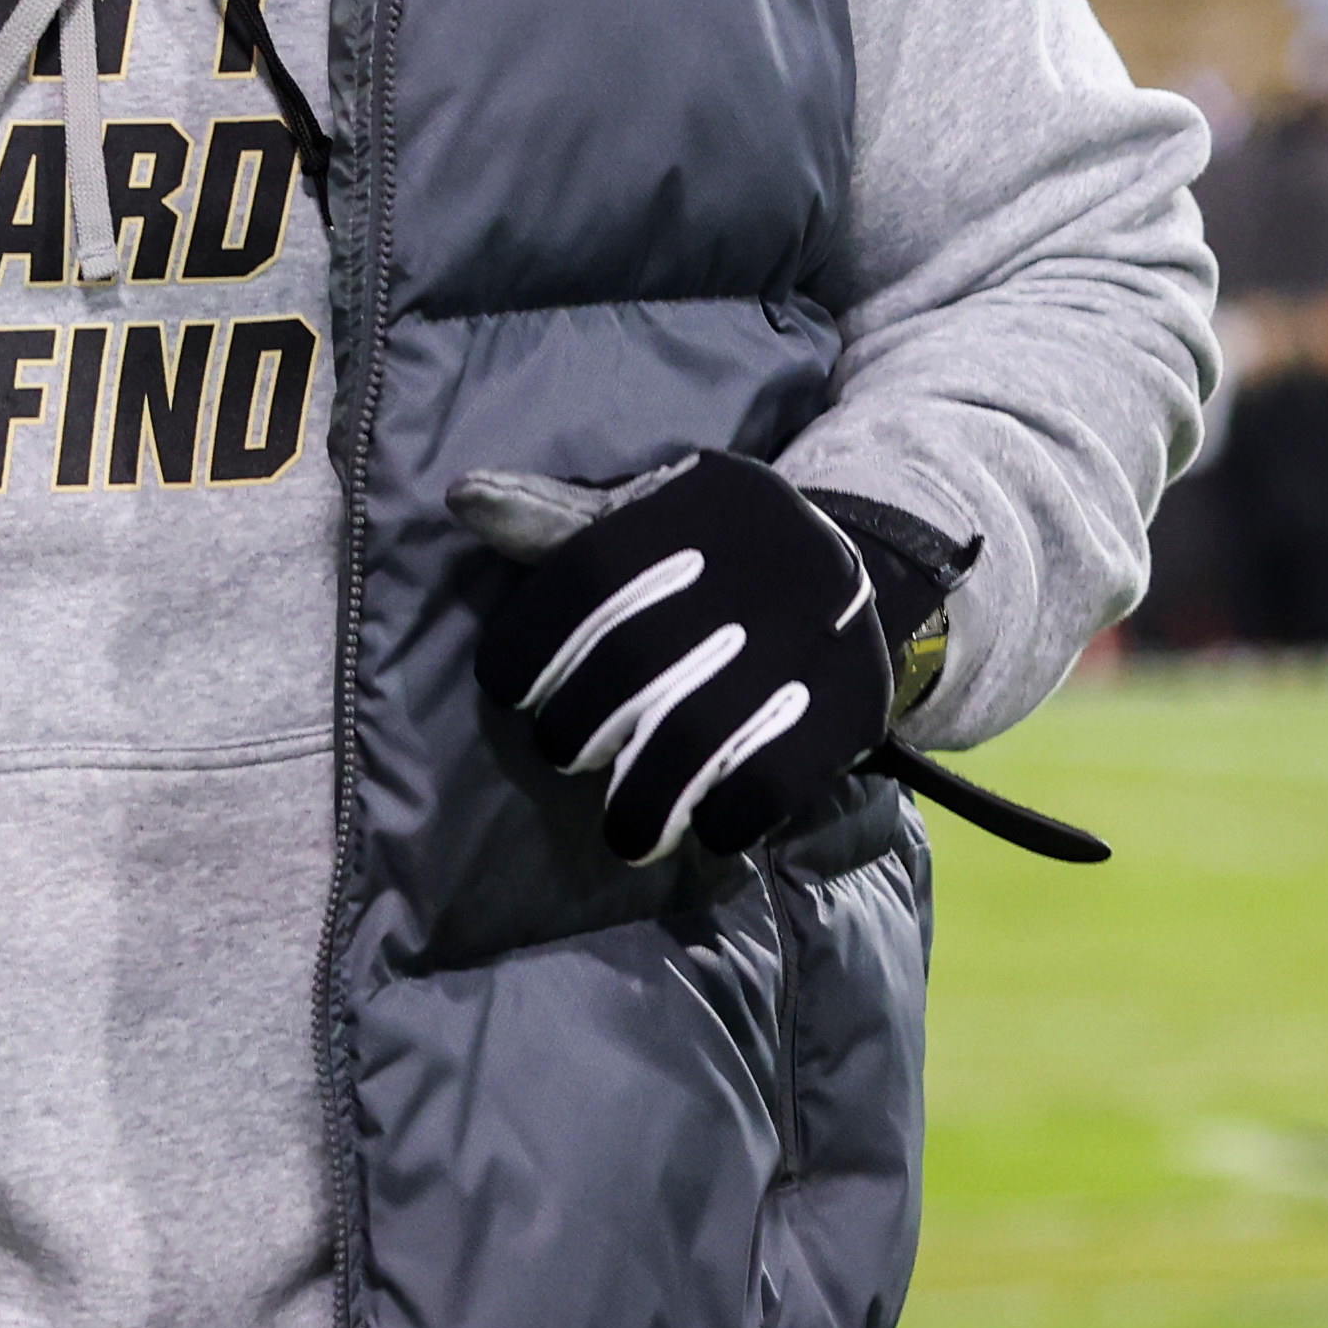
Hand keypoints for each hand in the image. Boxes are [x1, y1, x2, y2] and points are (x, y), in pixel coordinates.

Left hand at [480, 448, 908, 867]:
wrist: (865, 574)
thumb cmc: (716, 557)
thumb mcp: (645, 522)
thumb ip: (554, 523)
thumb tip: (463, 497)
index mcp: (690, 514)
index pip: (584, 578)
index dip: (529, 644)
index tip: (512, 690)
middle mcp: (746, 571)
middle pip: (629, 666)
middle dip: (578, 727)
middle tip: (570, 752)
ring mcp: (799, 642)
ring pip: (690, 740)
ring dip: (641, 802)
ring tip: (627, 830)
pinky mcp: (841, 707)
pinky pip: (763, 784)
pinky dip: (721, 819)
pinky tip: (704, 823)